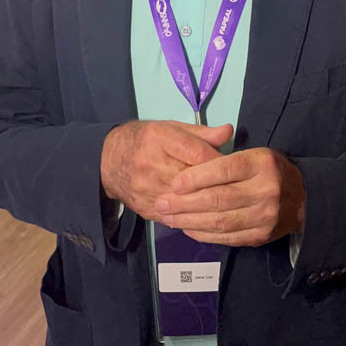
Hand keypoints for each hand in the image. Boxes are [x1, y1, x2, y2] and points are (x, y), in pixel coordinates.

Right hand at [100, 120, 233, 221]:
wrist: (109, 160)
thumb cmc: (145, 139)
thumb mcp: (171, 128)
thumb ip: (201, 133)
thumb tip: (228, 131)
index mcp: (159, 137)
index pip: (197, 153)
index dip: (219, 162)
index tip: (234, 168)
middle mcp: (151, 163)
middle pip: (193, 180)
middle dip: (218, 186)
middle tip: (236, 190)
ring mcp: (147, 188)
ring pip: (186, 202)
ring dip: (208, 205)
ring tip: (226, 206)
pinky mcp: (146, 208)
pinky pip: (176, 217)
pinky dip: (193, 218)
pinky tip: (207, 217)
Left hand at [154, 147, 305, 246]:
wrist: (303, 199)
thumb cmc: (269, 171)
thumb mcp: (254, 154)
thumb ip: (224, 157)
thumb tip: (189, 164)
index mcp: (261, 164)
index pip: (225, 169)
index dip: (197, 177)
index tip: (174, 182)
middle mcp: (265, 191)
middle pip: (219, 198)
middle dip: (186, 202)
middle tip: (162, 202)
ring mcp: (264, 217)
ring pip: (220, 221)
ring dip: (189, 220)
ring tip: (168, 216)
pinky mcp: (260, 236)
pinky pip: (227, 237)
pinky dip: (204, 234)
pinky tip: (187, 228)